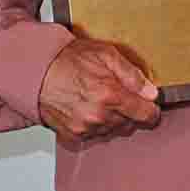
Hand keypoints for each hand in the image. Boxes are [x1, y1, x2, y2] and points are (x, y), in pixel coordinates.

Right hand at [39, 39, 161, 145]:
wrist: (38, 72)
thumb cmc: (70, 60)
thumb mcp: (107, 54)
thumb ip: (132, 74)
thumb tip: (151, 92)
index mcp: (110, 95)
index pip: (145, 114)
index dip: (152, 110)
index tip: (151, 105)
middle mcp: (98, 116)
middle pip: (130, 124)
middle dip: (131, 111)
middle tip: (122, 96)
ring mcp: (84, 128)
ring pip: (114, 130)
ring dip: (115, 119)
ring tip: (104, 100)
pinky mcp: (72, 136)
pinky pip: (96, 135)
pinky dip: (99, 125)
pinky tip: (92, 109)